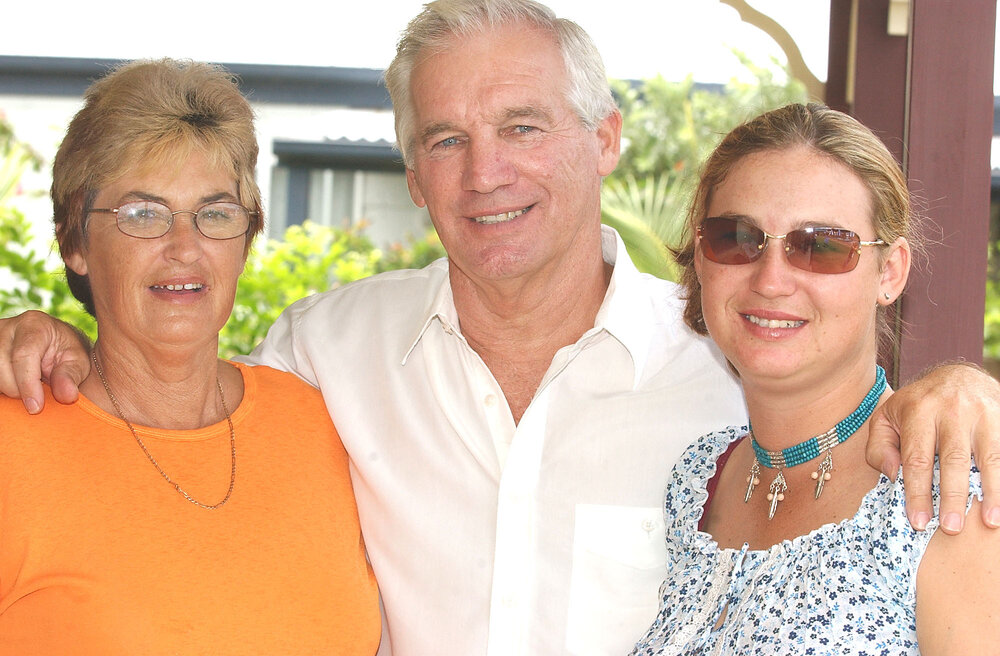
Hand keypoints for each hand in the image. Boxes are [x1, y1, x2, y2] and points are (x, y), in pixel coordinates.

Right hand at [0, 310, 91, 412]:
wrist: (53, 343)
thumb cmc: (66, 353)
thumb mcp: (78, 362)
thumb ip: (71, 377)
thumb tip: (67, 396)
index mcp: (34, 324)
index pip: (23, 356)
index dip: (27, 385)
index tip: (36, 408)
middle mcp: (7, 327)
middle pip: (2, 368)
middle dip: (19, 390)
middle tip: (38, 393)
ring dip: (8, 388)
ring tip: (29, 384)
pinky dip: (2, 385)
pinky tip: (16, 383)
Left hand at [867, 362, 999, 532]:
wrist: (958, 376)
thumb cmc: (917, 406)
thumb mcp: (886, 418)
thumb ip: (880, 447)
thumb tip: (894, 476)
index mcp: (919, 410)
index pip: (917, 458)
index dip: (917, 492)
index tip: (918, 521)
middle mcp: (952, 410)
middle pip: (954, 460)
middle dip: (952, 497)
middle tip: (950, 528)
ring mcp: (984, 412)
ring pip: (990, 457)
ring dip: (991, 492)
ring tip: (990, 521)